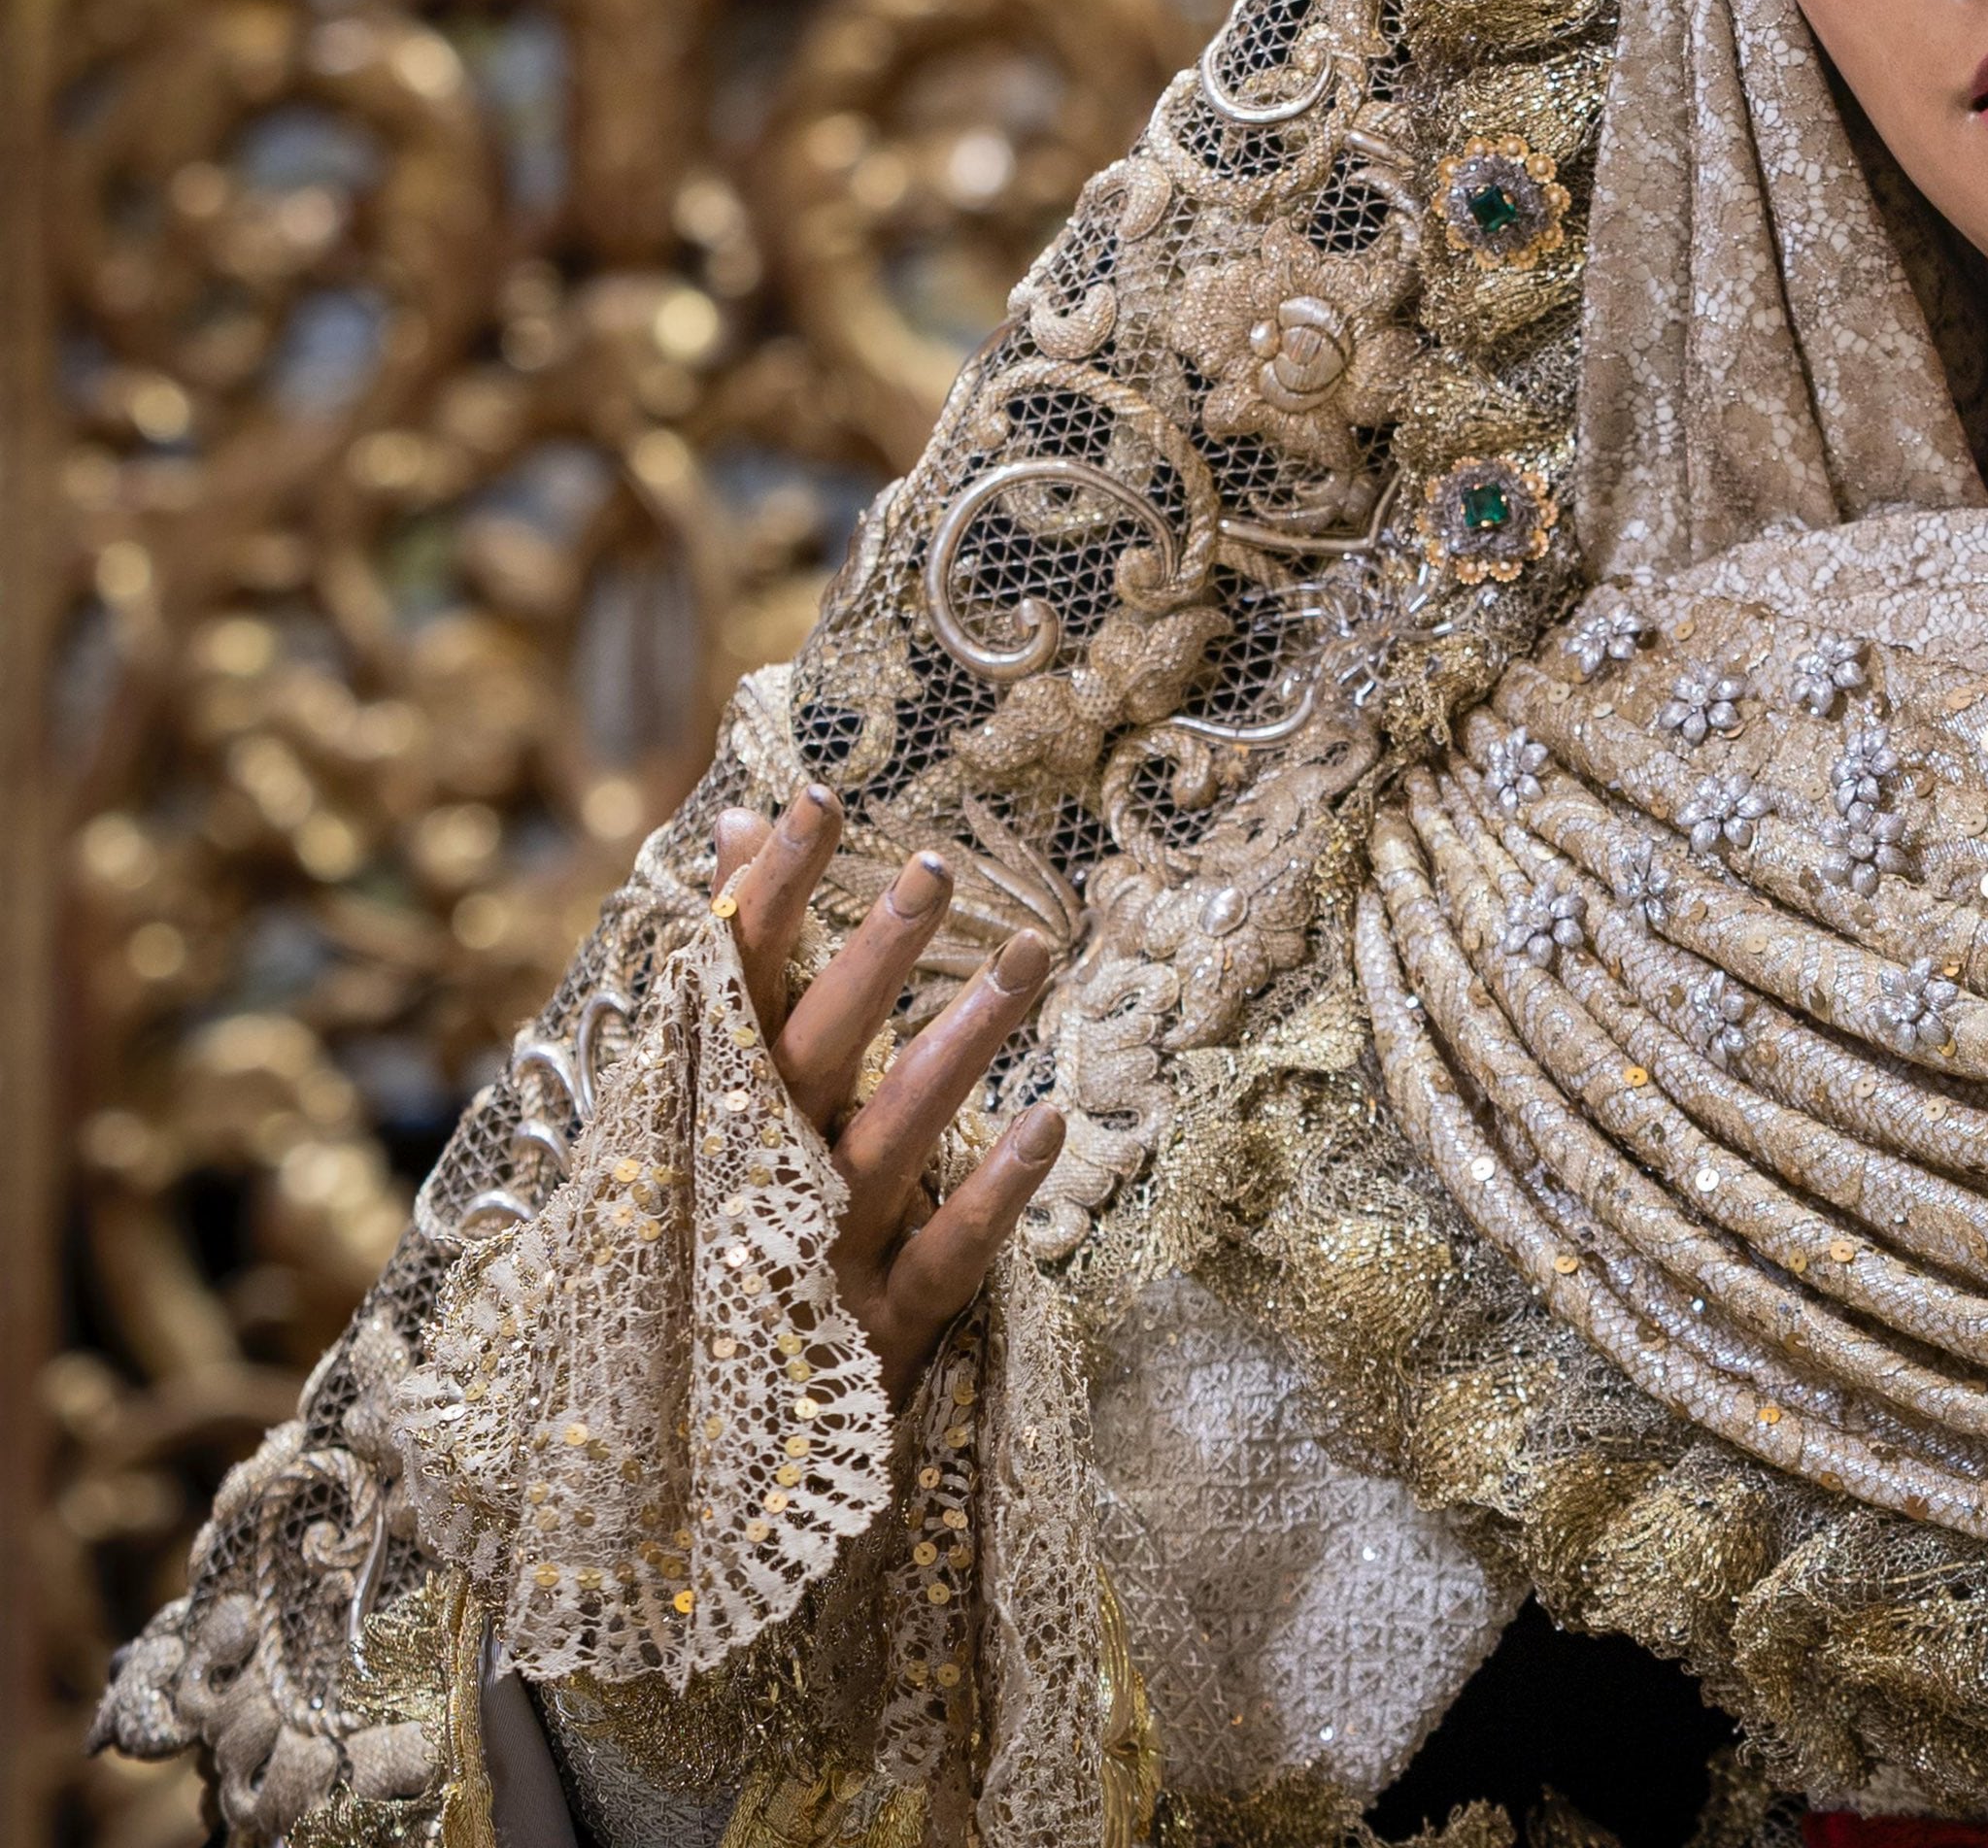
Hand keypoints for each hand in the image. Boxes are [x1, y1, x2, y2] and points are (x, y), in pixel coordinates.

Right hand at [713, 787, 1066, 1400]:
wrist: (665, 1458)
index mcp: (708, 1113)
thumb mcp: (702, 1097)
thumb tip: (738, 818)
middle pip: (815, 1051)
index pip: (734, 985)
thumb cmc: (703, 1230)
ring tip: (1033, 955)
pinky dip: (995, 1194)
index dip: (771, 893)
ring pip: (890, 1140)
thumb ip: (731, 961)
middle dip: (870, 957)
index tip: (816, 797)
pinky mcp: (875, 1332)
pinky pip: (947, 1257)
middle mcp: (757, 1175)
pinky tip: (1052, 1123)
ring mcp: (817, 1254)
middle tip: (933, 866)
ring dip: (959, 1047)